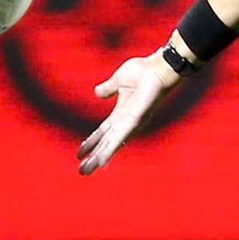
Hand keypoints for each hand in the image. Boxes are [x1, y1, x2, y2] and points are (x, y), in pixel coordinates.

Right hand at [78, 53, 182, 174]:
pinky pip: (119, 138)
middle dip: (93, 157)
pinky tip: (102, 161)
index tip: (80, 153)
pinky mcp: (135, 121)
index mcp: (121, 113)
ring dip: (98, 158)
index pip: (103, 132)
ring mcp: (131, 123)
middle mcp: (125, 122)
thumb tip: (97, 93)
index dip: (92, 142)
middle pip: (106, 143)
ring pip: (110, 145)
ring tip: (87, 170)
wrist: (158, 68)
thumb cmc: (144, 71)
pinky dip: (109, 150)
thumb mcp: (118, 80)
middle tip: (82, 171)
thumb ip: (107, 88)